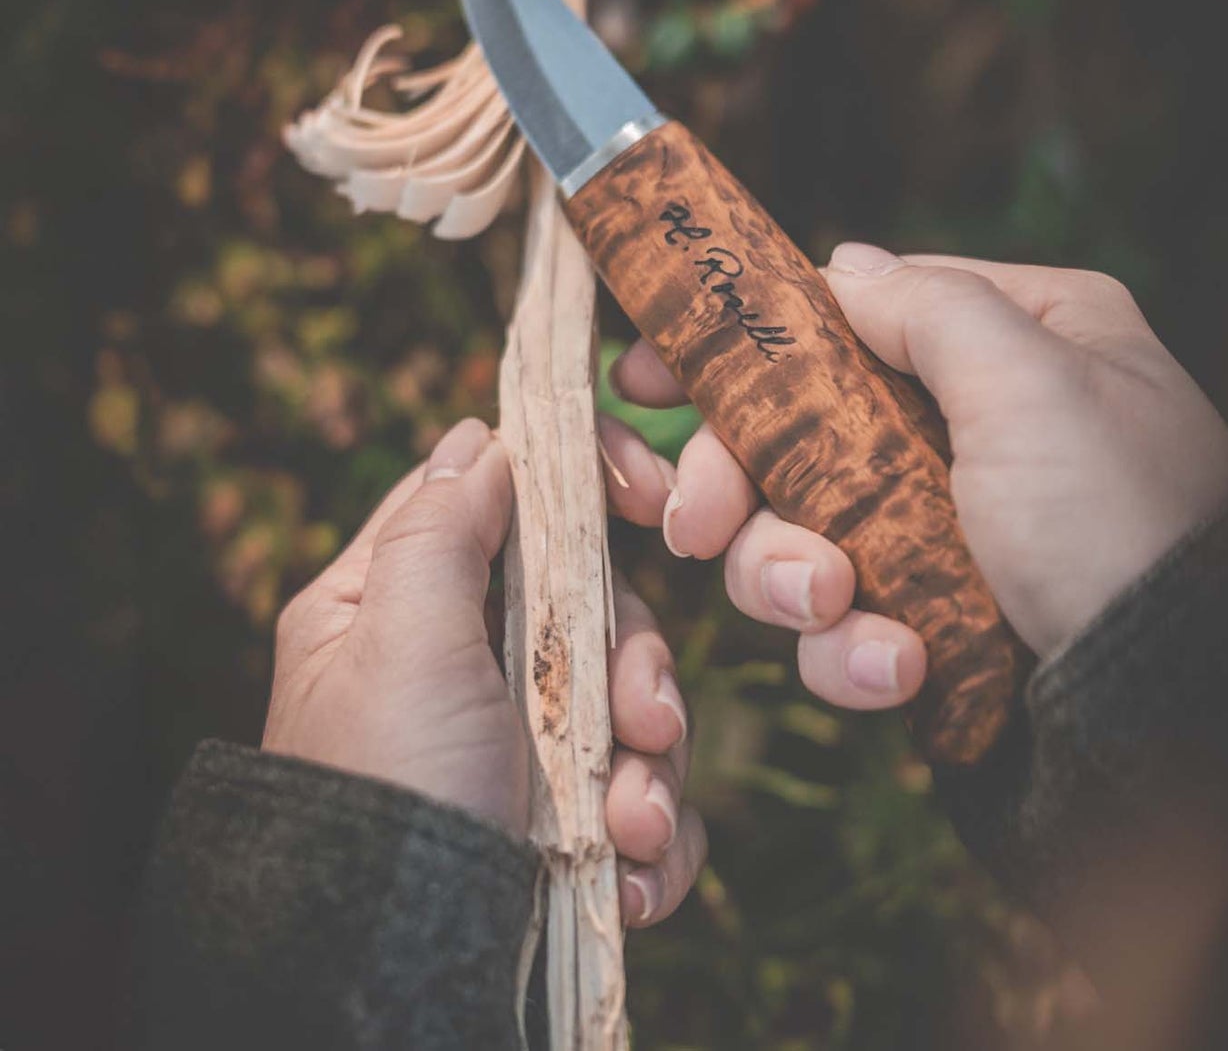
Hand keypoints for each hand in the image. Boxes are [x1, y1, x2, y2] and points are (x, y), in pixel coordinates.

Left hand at [262, 417, 705, 927]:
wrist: (392, 976)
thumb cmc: (386, 792)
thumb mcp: (402, 642)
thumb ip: (442, 530)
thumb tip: (482, 438)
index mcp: (397, 607)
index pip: (497, 502)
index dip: (575, 483)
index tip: (647, 491)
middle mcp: (460, 668)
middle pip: (588, 609)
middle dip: (632, 668)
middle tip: (642, 723)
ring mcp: (516, 748)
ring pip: (630, 704)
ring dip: (649, 766)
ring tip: (629, 827)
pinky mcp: (563, 823)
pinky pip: (642, 795)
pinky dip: (653, 833)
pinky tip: (633, 875)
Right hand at [600, 246, 1227, 708]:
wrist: (1175, 720)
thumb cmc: (1121, 525)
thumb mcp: (1032, 381)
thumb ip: (927, 307)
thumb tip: (845, 266)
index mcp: (1021, 345)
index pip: (853, 318)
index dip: (744, 345)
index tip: (644, 374)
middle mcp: (983, 433)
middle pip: (802, 433)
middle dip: (738, 483)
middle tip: (688, 521)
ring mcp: (954, 534)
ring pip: (805, 535)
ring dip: (792, 576)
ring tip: (833, 603)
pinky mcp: (935, 625)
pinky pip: (848, 624)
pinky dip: (853, 650)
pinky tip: (898, 666)